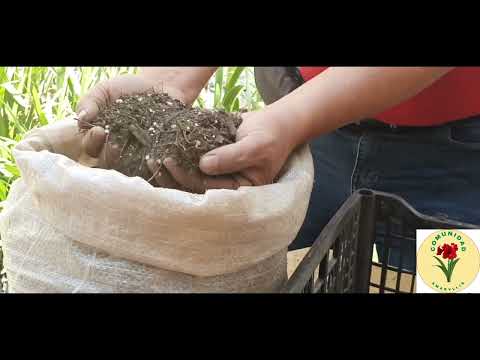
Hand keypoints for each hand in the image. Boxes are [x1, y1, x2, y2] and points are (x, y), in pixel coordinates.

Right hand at [76, 73, 193, 188]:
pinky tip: (152, 158)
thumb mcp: (106, 90)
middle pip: (107, 161)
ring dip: (128, 162)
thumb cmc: (128, 88)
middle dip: (108, 154)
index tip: (99, 131)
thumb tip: (81, 118)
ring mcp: (135, 154)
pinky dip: (150, 164)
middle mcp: (115, 149)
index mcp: (99, 136)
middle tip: (115, 144)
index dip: (92, 142)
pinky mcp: (155, 156)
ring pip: (127, 167)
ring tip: (133, 152)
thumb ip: (91, 101)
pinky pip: (150, 166)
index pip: (90, 147)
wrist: (160, 86)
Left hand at [162, 110, 297, 191]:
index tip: (168, 162)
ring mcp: (219, 173)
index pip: (208, 189)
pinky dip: (179, 157)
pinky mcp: (213, 161)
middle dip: (173, 175)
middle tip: (153, 160)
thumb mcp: (255, 146)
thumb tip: (203, 165)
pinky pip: (193, 162)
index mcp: (239, 190)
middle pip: (195, 185)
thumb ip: (232, 156)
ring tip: (152, 156)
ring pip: (190, 175)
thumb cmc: (270, 136)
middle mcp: (226, 185)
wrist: (275, 123)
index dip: (186, 177)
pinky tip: (162, 148)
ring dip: (171, 168)